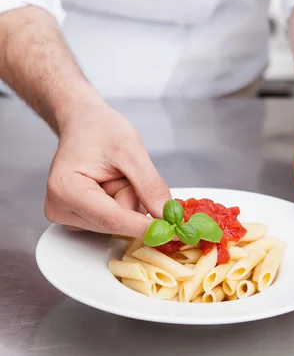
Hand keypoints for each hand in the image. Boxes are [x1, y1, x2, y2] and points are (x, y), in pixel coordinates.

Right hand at [45, 100, 170, 236]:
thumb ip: (149, 185)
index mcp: (65, 189)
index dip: (144, 226)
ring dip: (127, 200)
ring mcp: (68, 217)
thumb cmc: (99, 129)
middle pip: (115, 223)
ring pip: (117, 224)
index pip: (111, 219)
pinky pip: (113, 221)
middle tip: (125, 171)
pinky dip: (121, 203)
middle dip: (131, 199)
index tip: (171, 231)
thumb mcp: (131, 150)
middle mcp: (60, 209)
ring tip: (115, 174)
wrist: (84, 123)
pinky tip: (111, 183)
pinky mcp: (78, 219)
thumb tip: (165, 215)